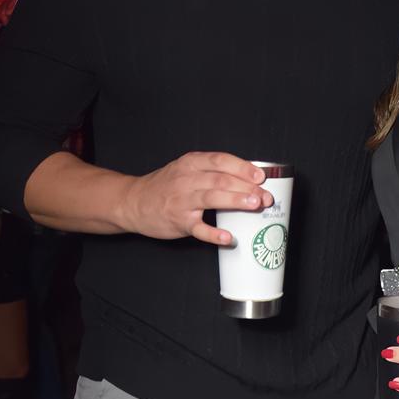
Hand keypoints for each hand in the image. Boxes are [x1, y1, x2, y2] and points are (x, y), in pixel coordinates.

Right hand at [115, 152, 272, 245]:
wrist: (133, 201)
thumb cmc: (166, 186)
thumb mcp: (185, 169)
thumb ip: (211, 171)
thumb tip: (250, 179)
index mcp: (191, 163)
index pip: (220, 160)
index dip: (243, 167)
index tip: (261, 176)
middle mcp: (186, 179)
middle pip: (220, 179)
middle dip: (246, 187)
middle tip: (265, 196)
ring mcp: (182, 201)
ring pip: (212, 198)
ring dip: (235, 200)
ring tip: (254, 204)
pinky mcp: (178, 222)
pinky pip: (198, 228)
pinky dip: (214, 234)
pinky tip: (228, 237)